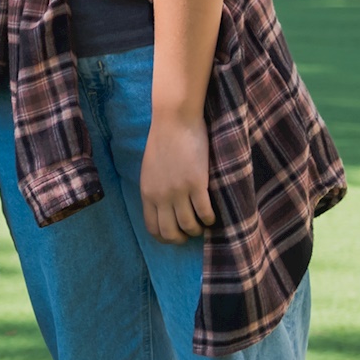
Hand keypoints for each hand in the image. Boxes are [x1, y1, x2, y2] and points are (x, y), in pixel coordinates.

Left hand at [138, 114, 217, 244]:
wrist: (174, 121)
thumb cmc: (163, 141)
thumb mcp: (150, 170)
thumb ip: (156, 189)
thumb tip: (164, 207)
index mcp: (147, 192)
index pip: (153, 227)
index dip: (166, 238)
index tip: (177, 236)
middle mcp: (160, 195)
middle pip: (170, 232)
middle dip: (182, 238)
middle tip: (192, 232)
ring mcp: (178, 190)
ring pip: (188, 225)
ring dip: (198, 229)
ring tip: (204, 224)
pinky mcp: (196, 183)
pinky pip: (204, 212)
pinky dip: (210, 218)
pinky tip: (212, 215)